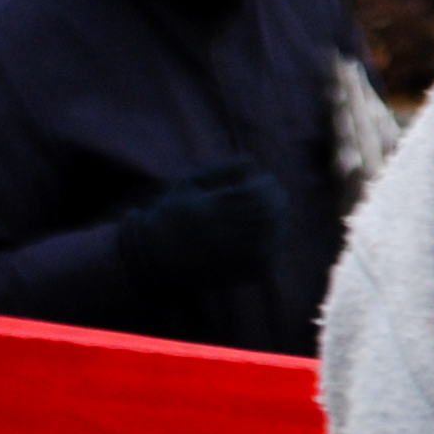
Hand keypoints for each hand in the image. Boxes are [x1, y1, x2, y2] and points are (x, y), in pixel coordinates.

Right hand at [116, 160, 288, 291]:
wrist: (154, 259)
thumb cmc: (172, 215)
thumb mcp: (188, 185)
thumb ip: (220, 169)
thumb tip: (251, 160)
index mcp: (209, 211)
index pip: (254, 195)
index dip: (266, 183)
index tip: (265, 177)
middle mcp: (222, 235)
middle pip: (266, 214)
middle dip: (276, 198)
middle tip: (275, 191)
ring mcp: (231, 257)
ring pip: (271, 235)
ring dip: (278, 218)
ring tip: (274, 208)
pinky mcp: (236, 273)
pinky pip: (268, 256)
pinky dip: (274, 240)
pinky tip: (269, 230)